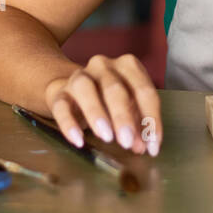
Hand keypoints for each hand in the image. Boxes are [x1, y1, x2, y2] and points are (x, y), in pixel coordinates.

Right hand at [44, 54, 161, 156]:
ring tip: (106, 137)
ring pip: (86, 89)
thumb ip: (137, 125)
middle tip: (128, 142)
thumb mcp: (128, 107)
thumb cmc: (108, 98)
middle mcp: (103, 66)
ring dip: (97, 114)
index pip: (144, 90)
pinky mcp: (59, 92)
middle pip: (115, 88)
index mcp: (127, 66)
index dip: (151, 119)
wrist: (72, 89)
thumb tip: (142, 146)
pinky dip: (69, 124)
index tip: (153, 146)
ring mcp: (79, 77)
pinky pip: (62, 106)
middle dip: (123, 117)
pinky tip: (78, 139)